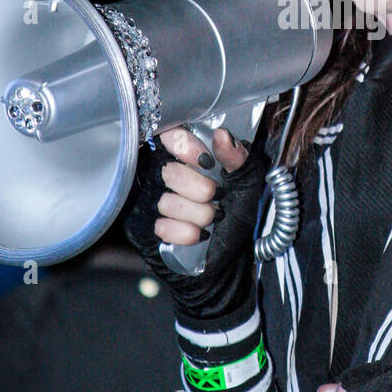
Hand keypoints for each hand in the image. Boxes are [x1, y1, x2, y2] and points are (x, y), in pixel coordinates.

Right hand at [153, 126, 246, 248]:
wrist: (232, 256)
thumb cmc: (237, 214)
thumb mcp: (246, 182)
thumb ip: (238, 157)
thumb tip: (223, 136)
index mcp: (185, 155)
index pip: (170, 135)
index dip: (185, 146)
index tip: (206, 162)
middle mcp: (164, 174)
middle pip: (170, 172)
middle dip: (201, 190)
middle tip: (217, 197)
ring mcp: (151, 200)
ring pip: (166, 202)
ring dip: (198, 215)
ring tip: (211, 218)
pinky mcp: (145, 226)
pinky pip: (161, 226)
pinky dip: (186, 233)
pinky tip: (199, 233)